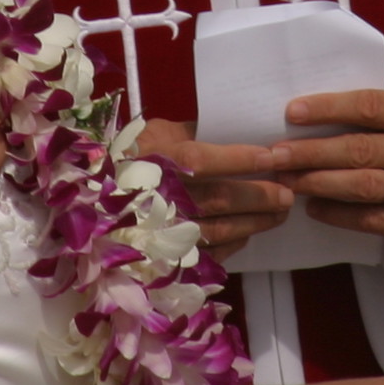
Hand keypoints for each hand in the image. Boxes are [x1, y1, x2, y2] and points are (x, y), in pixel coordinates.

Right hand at [136, 119, 288, 262]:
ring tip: (280, 213)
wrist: (95, 195)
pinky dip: (231, 244)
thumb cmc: (131, 155)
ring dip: (254, 222)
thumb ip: (192, 131)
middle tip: (288, 193)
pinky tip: (248, 234)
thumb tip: (233, 129)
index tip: (271, 157)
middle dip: (258, 197)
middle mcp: (161, 197)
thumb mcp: (157, 132)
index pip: (203, 160)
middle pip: (218, 199)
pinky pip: (204, 254)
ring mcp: (163, 230)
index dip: (239, 160)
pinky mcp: (165, 255)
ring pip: (217, 229)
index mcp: (158, 161)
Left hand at [267, 90, 383, 251]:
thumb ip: (376, 117)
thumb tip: (308, 119)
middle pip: (363, 149)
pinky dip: (340, 215)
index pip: (371, 107)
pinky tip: (315, 208)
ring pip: (366, 186)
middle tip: (277, 155)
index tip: (292, 113)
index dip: (329, 108)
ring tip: (290, 180)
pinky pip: (375, 220)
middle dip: (313, 152)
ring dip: (320, 183)